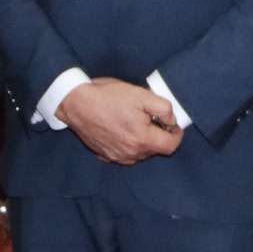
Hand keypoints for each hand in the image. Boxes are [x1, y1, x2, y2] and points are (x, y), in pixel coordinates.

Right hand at [56, 78, 180, 164]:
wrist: (75, 103)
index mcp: (142, 139)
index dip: (177, 135)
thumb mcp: (142, 95)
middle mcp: (131, 153)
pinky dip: (128, 144)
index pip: (171, 147)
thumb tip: (172, 121)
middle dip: (159, 135)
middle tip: (151, 117)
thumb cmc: (107, 97)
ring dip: (143, 140)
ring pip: (140, 153)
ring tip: (135, 122)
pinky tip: (121, 129)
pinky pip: (124, 154)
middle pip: (156, 150)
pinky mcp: (105, 155)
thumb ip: (164, 109)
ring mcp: (117, 156)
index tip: (172, 125)